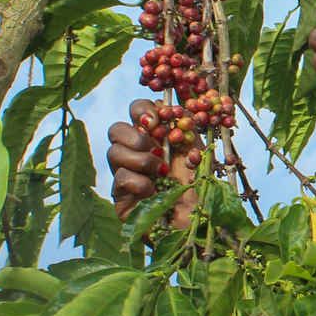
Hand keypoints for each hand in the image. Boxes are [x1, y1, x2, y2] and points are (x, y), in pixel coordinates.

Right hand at [105, 98, 199, 227]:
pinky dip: (139, 181)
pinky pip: (119, 178)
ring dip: (140, 159)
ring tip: (160, 172)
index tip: (156, 120)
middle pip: (115, 129)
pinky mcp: (120, 198)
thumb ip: (187, 122)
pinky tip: (153, 191)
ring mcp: (125, 176)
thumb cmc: (201, 188)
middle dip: (136, 135)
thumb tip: (177, 92)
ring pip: (113, 152)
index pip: (136, 112)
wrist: (199, 223)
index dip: (142, 110)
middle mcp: (136, 154)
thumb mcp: (198, 149)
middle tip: (155, 148)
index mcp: (154, 139)